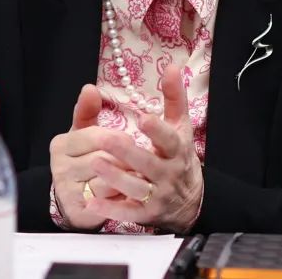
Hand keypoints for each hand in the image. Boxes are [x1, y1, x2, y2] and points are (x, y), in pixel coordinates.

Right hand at [49, 84, 130, 229]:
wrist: (76, 200)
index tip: (131, 142)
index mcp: (61, 144)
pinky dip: (122, 198)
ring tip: (137, 177)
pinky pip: (109, 203)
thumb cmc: (87, 158)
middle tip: (138, 162)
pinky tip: (128, 195)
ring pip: (110, 181)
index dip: (121, 139)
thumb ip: (89, 110)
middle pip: (106, 158)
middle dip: (128, 160)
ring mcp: (67, 191)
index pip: (100, 136)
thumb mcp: (86, 133)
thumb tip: (89, 88)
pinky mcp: (78, 211)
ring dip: (128, 179)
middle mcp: (59, 167)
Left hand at [85, 65, 203, 232]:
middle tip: (107, 139)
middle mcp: (168, 173)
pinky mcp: (147, 214)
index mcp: (176, 150)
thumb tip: (171, 67)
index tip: (143, 119)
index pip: (169, 139)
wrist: (189, 200)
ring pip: (136, 188)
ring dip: (116, 178)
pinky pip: (128, 213)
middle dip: (128, 153)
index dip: (157, 131)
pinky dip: (111, 209)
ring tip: (96, 164)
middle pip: (148, 163)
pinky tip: (92, 203)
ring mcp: (157, 195)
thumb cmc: (179, 155)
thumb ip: (174, 98)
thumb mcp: (181, 126)